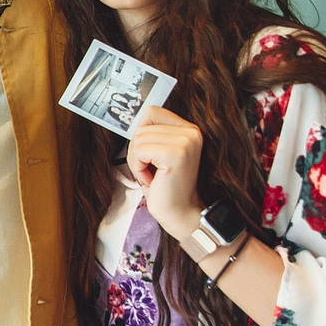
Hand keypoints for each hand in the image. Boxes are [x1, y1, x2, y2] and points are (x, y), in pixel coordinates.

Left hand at [125, 105, 204, 240]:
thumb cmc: (166, 186)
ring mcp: (186, 142)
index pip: (152, 112)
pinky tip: (153, 179)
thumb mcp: (159, 153)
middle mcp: (191, 132)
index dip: (142, 134)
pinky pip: (139, 152)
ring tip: (153, 175)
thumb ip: (153, 133)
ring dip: (137, 162)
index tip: (149, 155)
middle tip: (151, 170)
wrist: (180, 213)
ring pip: (138, 140)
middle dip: (138, 152)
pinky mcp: (175, 154)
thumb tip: (134, 120)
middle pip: (141, 127)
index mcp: (189, 129)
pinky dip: (138, 168)